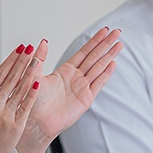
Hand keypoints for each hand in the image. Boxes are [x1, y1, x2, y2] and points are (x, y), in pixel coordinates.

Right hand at [0, 44, 41, 152]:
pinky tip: (37, 82)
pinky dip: (31, 93)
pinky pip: (25, 106)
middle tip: (30, 47)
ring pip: (19, 89)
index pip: (0, 74)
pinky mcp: (15, 125)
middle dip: (21, 61)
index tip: (20, 48)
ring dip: (29, 72)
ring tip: (36, 59)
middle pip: (10, 78)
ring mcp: (4, 114)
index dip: (11, 59)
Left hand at [12, 28, 121, 152]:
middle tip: (117, 32)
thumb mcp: (34, 75)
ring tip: (119, 44)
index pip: (84, 52)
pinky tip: (113, 63)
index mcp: (65, 71)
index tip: (104, 30)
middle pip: (95, 56)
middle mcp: (76, 78)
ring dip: (109, 55)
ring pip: (99, 67)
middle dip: (106, 44)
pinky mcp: (86, 99)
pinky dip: (106, 73)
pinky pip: (98, 83)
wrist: (36, 121)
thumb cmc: (33, 101)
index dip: (94, 41)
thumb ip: (40, 58)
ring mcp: (83, 87)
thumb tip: (42, 41)